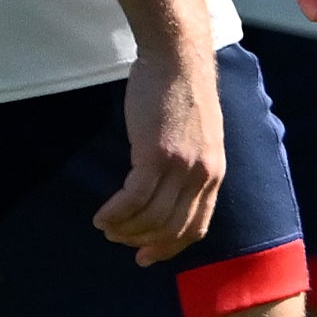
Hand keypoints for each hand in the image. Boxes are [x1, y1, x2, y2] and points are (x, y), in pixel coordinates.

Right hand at [94, 43, 226, 263]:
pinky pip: (133, 199)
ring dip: (124, 228)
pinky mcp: (156, 155)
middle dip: (141, 241)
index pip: (196, 226)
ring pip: (150, 217)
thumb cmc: (182, 95)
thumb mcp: (199, 138)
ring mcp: (181, 166)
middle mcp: (202, 175)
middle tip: (117, 239)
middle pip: (171, 228)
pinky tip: (101, 215)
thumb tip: (169, 192)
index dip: (170, 247)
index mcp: (215, 173)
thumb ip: (191, 166)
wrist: (178, 60)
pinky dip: (115, 213)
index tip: (145, 257)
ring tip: (106, 226)